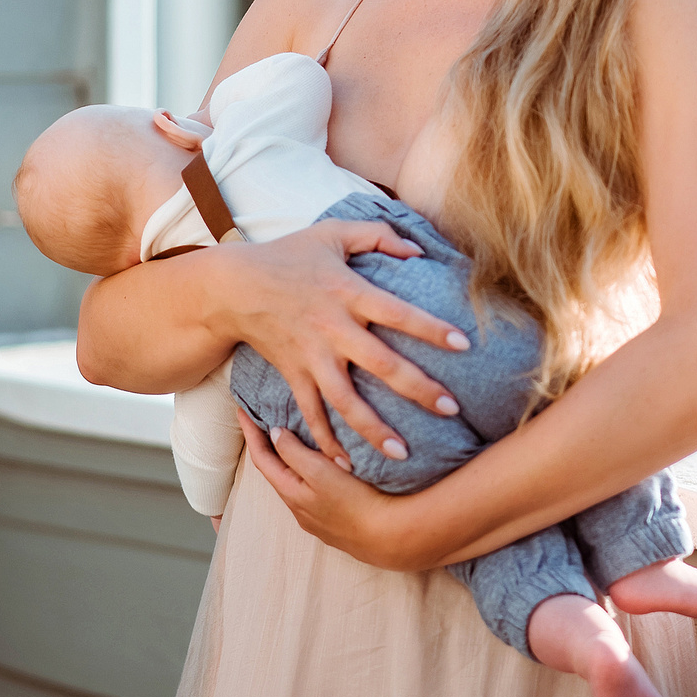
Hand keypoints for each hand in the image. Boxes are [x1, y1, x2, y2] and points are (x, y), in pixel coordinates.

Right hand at [214, 218, 469, 466]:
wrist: (233, 287)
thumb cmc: (288, 255)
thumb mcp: (332, 232)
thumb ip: (378, 235)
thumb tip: (417, 248)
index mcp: (348, 292)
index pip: (397, 312)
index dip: (430, 328)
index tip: (463, 345)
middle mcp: (333, 328)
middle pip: (381, 364)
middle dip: (417, 389)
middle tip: (451, 409)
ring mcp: (311, 356)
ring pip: (345, 400)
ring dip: (373, 429)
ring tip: (403, 454)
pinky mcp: (293, 374)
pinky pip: (311, 413)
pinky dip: (326, 440)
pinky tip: (347, 463)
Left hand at [239, 406, 430, 570]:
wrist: (389, 537)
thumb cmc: (356, 502)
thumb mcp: (320, 473)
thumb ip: (295, 453)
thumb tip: (275, 434)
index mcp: (292, 494)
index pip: (263, 459)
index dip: (252, 433)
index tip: (241, 410)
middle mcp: (299, 509)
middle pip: (277, 472)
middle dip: (268, 447)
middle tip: (264, 421)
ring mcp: (317, 518)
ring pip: (296, 483)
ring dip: (290, 462)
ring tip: (292, 440)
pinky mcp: (336, 521)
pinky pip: (314, 493)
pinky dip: (309, 475)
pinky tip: (322, 469)